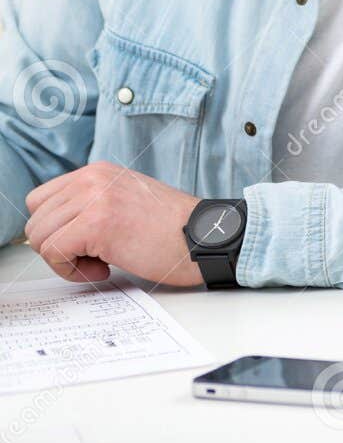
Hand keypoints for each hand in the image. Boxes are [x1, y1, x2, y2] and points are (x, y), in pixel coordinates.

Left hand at [23, 162, 203, 286]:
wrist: (205, 237)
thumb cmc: (174, 230)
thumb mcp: (126, 202)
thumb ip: (92, 205)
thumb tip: (56, 230)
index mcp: (98, 172)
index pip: (41, 200)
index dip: (55, 229)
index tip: (81, 244)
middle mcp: (92, 178)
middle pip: (36, 220)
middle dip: (57, 247)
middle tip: (92, 257)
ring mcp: (93, 198)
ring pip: (40, 238)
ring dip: (65, 261)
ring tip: (100, 263)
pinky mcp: (96, 223)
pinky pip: (53, 253)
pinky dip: (72, 270)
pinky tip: (104, 269)